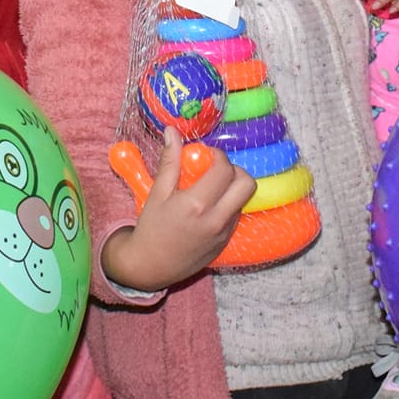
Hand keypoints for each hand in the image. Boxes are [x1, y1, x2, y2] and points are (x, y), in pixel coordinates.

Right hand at [103, 129, 253, 291]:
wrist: (151, 266)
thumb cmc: (151, 228)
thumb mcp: (157, 193)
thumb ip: (170, 161)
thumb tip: (172, 132)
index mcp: (197, 204)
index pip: (224, 169)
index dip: (218, 156)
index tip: (205, 155)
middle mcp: (216, 219)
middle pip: (247, 184)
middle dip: (235, 170)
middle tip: (216, 170)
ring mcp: (224, 233)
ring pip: (243, 200)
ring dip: (232, 188)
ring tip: (210, 188)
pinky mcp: (226, 242)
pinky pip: (236, 215)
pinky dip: (228, 204)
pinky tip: (208, 206)